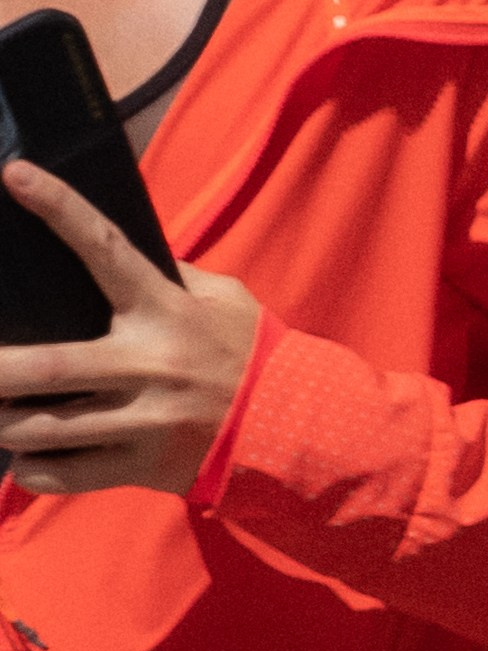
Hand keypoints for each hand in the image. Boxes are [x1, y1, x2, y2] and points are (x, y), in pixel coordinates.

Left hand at [0, 160, 261, 495]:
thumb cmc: (249, 352)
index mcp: (166, 310)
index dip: (59, 210)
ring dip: (5, 424)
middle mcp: (150, 366)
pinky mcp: (146, 467)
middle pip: (51, 367)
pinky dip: (35, 470)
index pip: (105, 249)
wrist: (295, 428)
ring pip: (50, 429)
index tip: (16, 175)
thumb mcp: (222, 299)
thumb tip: (110, 254)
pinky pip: (71, 475)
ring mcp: (146, 422)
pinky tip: (22, 458)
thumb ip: (168, 276)